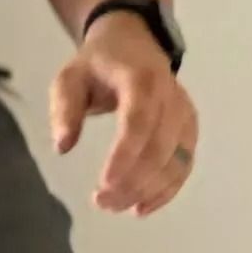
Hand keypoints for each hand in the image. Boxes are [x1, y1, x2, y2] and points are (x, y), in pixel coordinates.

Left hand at [50, 14, 198, 216]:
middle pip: (159, 147)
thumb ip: (64, 108)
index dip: (124, 155)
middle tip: (101, 202)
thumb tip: (62, 146)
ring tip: (115, 207)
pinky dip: (166, 190)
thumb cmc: (97, 65)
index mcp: (141, 79)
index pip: (139, 121)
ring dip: (148, 191)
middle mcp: (171, 97)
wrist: (133, 44)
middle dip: (132, 181)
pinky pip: (184, 165)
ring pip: (176, 161)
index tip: (104, 184)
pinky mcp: (189, 130)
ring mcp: (185, 114)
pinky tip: (142, 208)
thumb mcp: (70, 78)